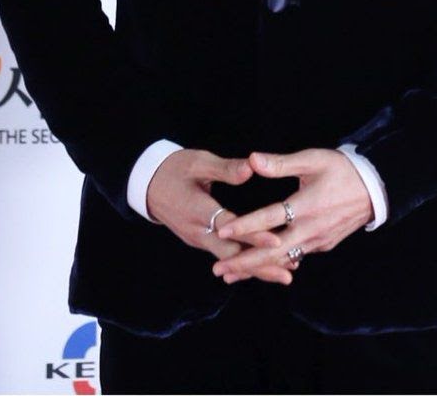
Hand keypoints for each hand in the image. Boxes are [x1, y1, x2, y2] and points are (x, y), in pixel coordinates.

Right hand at [145, 148, 294, 285]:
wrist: (147, 186)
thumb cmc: (175, 169)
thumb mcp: (198, 163)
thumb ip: (226, 168)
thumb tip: (252, 168)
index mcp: (197, 209)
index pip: (229, 226)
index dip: (253, 235)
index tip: (276, 242)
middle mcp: (198, 231)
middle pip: (232, 255)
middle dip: (260, 265)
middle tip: (289, 273)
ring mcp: (198, 240)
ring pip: (229, 259)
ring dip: (255, 268)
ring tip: (284, 274)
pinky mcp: (200, 241)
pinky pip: (224, 256)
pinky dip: (243, 262)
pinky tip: (263, 265)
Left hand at [211, 148, 373, 282]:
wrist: (375, 189)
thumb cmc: (342, 170)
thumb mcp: (312, 160)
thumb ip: (280, 163)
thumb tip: (251, 159)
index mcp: (306, 206)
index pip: (269, 219)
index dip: (245, 226)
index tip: (222, 232)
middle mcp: (310, 229)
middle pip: (272, 251)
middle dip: (244, 262)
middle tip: (218, 270)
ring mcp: (317, 241)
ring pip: (282, 259)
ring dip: (257, 267)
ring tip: (231, 274)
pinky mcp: (322, 245)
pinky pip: (295, 257)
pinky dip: (276, 263)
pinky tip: (261, 268)